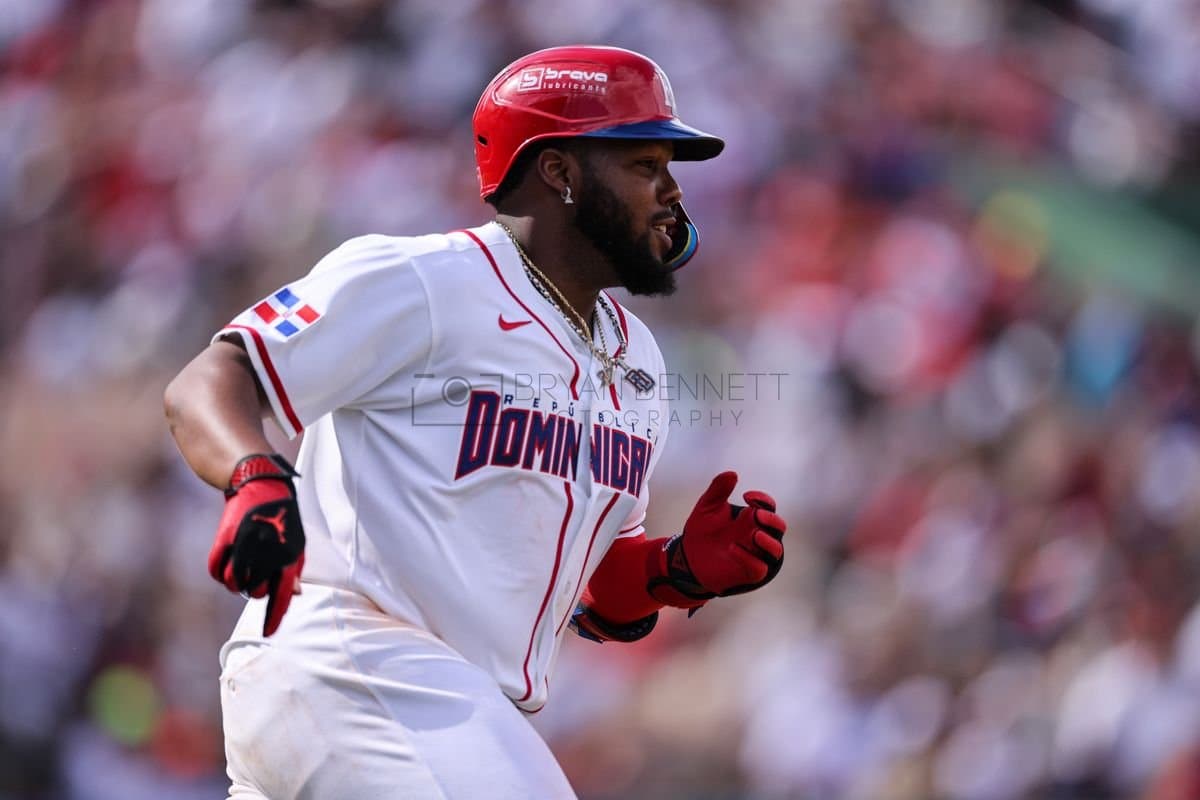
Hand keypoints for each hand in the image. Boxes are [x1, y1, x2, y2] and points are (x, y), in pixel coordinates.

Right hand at [208, 454, 305, 635]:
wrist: (260, 484)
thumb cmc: (280, 517)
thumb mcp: (294, 542)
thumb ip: (292, 569)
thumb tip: (295, 595)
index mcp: (290, 556)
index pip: (283, 595)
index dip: (275, 617)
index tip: (269, 633)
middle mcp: (268, 554)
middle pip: (255, 593)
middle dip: (253, 589)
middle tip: (253, 573)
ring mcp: (246, 546)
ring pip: (234, 584)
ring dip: (235, 581)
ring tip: (240, 566)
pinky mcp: (226, 539)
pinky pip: (216, 571)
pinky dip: (220, 571)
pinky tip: (226, 562)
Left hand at [648, 471, 785, 606]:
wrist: (687, 555)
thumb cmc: (702, 530)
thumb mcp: (707, 506)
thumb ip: (718, 489)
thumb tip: (732, 474)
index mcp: (750, 517)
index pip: (768, 507)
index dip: (763, 500)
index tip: (747, 496)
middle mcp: (756, 535)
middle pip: (778, 527)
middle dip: (772, 520)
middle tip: (756, 515)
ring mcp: (755, 554)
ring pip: (776, 549)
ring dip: (768, 541)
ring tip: (753, 535)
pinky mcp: (748, 572)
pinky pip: (759, 568)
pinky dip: (750, 558)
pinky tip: (734, 549)